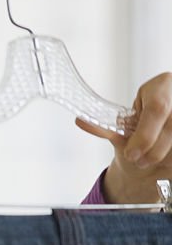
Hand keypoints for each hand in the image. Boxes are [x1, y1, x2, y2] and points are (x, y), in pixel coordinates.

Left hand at [76, 72, 171, 203]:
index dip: (145, 135)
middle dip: (152, 150)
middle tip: (137, 159)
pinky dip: (169, 159)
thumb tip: (81, 121)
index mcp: (161, 85)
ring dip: (161, 156)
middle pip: (170, 127)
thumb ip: (104, 126)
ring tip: (148, 158)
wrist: (152, 146)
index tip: (131, 153)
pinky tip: (164, 157)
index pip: (157, 108)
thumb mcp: (121, 129)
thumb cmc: (138, 133)